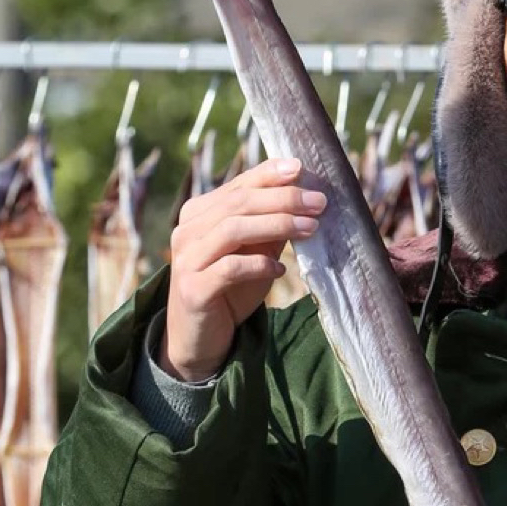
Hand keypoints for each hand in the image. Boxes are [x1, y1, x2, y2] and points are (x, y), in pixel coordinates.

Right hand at [160, 157, 324, 380]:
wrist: (200, 338)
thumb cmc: (231, 288)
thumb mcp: (255, 251)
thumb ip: (271, 226)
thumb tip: (306, 199)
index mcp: (199, 213)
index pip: (238, 185)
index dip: (269, 174)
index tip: (300, 167)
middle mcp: (187, 231)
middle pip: (238, 203)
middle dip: (283, 199)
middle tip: (319, 202)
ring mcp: (187, 259)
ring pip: (233, 229)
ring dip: (277, 225)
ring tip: (311, 228)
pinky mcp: (193, 289)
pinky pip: (229, 268)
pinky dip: (259, 265)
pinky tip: (281, 270)